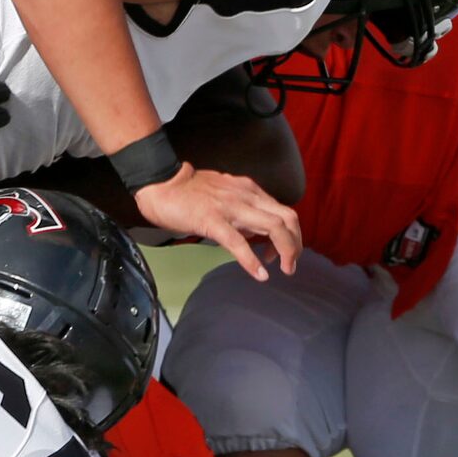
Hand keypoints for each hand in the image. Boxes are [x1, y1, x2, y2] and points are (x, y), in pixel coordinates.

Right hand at [131, 162, 300, 280]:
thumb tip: (255, 233)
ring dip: (285, 251)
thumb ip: (243, 210)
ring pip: (273, 227)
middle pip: (288, 218)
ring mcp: (231, 207)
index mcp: (250, 191)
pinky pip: (239, 242)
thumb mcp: (226, 194)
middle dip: (296, 244)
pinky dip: (253, 261)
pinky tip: (260, 274)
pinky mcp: (213, 220)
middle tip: (291, 265)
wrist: (162, 182)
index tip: (280, 253)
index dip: (290, 235)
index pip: (284, 211)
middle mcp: (247, 196)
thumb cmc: (189, 191)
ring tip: (285, 270)